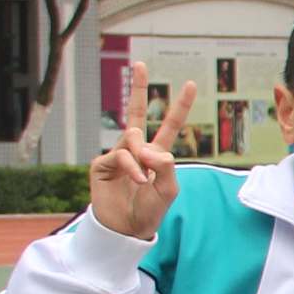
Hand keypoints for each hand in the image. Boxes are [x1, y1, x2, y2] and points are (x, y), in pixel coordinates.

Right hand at [89, 61, 197, 242]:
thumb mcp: (168, 188)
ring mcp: (118, 155)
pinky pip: (121, 155)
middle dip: (138, 88)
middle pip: (137, 113)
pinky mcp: (102, 163)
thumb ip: (165, 164)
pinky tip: (138, 180)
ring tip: (144, 179)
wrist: (127, 229)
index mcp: (156, 154)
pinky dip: (132, 167)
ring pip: (132, 136)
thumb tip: (148, 145)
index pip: (169, 125)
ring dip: (142, 155)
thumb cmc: (149, 211)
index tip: (191, 85)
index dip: (180, 106)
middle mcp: (136, 150)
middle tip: (140, 64)